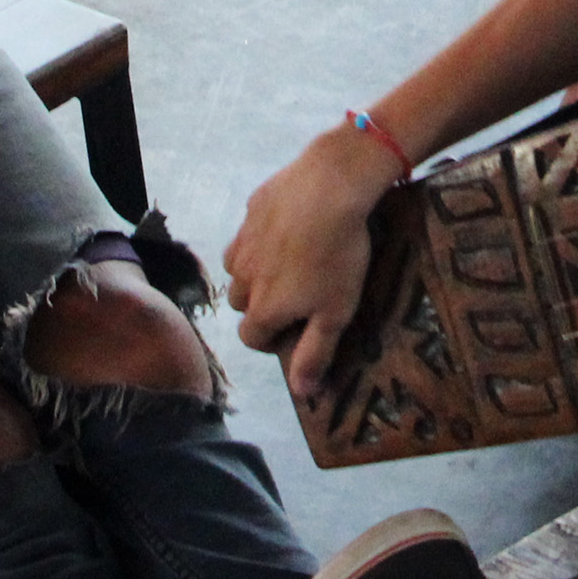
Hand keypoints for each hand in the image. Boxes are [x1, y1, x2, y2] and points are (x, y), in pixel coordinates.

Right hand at [225, 124, 404, 403]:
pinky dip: (263, 235)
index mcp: (262, 307)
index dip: (273, 340)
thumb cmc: (338, 254)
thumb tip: (302, 393)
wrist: (331, 185)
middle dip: (261, 305)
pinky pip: (250, 230)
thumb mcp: (336, 312)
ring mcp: (244, 238)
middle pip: (241, 302)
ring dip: (257, 270)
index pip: (251, 339)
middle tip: (298, 293)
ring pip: (239, 265)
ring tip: (293, 260)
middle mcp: (243, 276)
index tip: (299, 329)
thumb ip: (315, 354)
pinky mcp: (252, 207)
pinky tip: (293, 225)